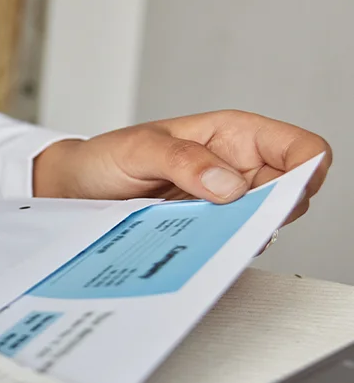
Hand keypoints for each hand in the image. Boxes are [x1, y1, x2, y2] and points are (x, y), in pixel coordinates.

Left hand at [33, 111, 331, 224]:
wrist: (73, 189)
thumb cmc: (104, 158)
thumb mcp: (139, 149)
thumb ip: (183, 160)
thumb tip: (228, 184)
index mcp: (234, 135)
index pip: (300, 149)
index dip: (308, 171)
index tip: (287, 194)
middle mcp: (236, 167)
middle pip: (292, 192)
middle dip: (276, 209)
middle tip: (236, 216)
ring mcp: (223, 201)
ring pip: (264, 222)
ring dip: (246, 230)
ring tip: (207, 228)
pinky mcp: (205, 228)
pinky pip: (231, 241)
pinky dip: (224, 247)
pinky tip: (199, 243)